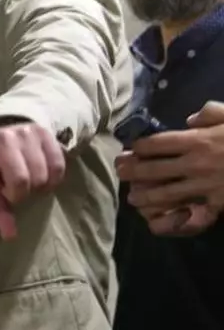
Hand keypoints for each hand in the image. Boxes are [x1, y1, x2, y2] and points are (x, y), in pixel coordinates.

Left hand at [0, 121, 65, 239]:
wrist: (9, 134)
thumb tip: (10, 236)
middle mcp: (4, 139)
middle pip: (21, 178)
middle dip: (21, 193)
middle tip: (17, 192)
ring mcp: (25, 133)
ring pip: (42, 174)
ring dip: (38, 186)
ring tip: (30, 182)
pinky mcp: (45, 134)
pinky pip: (58, 166)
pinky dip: (53, 179)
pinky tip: (44, 178)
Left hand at [116, 101, 223, 235]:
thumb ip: (210, 113)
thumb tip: (190, 119)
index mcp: (197, 139)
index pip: (156, 144)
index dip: (138, 147)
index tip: (129, 150)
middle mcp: (195, 163)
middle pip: (153, 169)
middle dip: (132, 172)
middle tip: (120, 172)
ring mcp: (205, 185)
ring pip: (166, 193)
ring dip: (146, 197)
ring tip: (134, 199)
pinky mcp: (218, 203)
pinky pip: (192, 213)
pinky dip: (176, 218)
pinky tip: (163, 221)